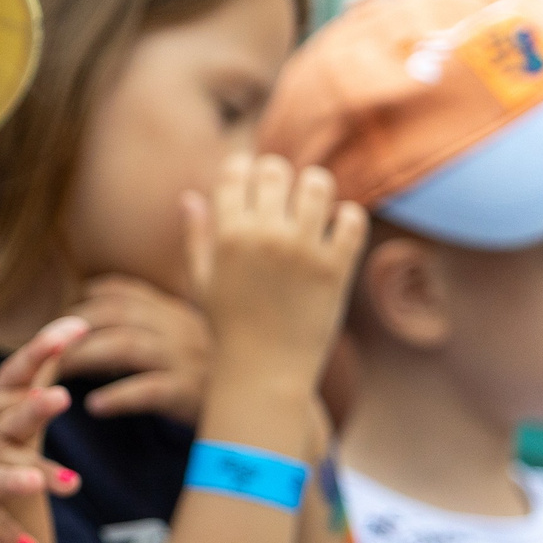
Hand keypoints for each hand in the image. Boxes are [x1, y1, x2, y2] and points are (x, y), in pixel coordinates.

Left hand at [59, 274, 209, 419]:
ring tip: (57, 372)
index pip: (125, 292)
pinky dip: (119, 396)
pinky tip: (95, 406)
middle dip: (76, 327)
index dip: (88, 300)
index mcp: (177, 310)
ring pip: (127, 347)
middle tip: (45, 348)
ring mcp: (186, 358)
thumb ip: (161, 307)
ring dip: (87, 356)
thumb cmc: (224, 368)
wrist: (267, 401)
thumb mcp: (197, 329)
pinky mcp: (190, 392)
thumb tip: (127, 268)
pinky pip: (149, 390)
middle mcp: (180, 327)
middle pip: (117, 315)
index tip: (64, 316)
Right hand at [191, 154, 367, 392]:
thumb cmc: (228, 329)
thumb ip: (196, 236)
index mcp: (228, 235)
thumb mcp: (202, 282)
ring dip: (315, 189)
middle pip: (276, 169)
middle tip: (282, 196)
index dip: (243, 169)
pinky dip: (346, 219)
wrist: (264, 373)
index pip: (237, 170)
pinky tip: (336, 232)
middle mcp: (265, 236)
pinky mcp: (336, 268)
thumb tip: (190, 197)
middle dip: (278, 177)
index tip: (250, 183)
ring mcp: (303, 251)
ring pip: (319, 184)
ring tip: (312, 207)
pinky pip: (352, 218)